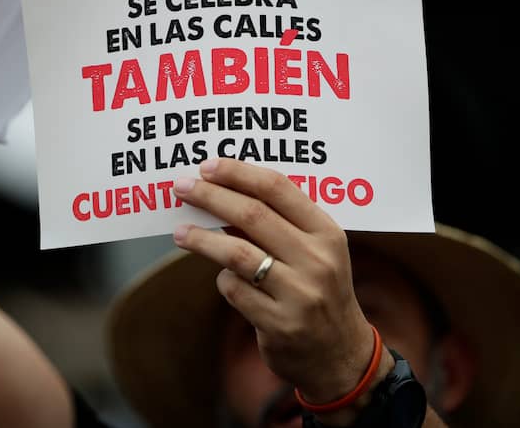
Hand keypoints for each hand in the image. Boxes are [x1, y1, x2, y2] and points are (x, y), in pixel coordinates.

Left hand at [172, 157, 376, 403]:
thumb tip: (222, 192)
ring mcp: (299, 293)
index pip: (277, 188)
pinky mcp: (279, 323)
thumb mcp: (313, 251)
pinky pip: (235, 290)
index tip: (207, 166)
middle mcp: (316, 259)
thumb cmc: (319, 289)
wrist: (340, 354)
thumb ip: (277, 223)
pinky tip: (222, 277)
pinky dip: (222, 279)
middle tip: (182, 188)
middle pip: (252, 215)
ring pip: (237, 253)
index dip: (238, 173)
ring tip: (180, 232)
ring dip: (202, 239)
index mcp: (326, 232)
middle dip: (210, 197)